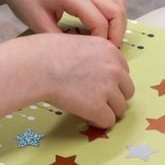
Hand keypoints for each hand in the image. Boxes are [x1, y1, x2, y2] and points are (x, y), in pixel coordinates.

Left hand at [0, 0, 128, 45]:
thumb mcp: (36, 23)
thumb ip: (59, 40)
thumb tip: (79, 56)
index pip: (100, 21)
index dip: (101, 42)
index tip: (92, 58)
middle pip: (117, 10)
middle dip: (117, 34)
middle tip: (104, 53)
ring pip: (117, 4)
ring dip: (116, 24)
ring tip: (101, 43)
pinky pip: (108, 2)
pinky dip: (109, 18)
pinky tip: (92, 32)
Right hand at [2, 33, 133, 128]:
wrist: (37, 65)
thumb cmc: (46, 52)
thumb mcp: (77, 43)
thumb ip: (92, 56)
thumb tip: (92, 71)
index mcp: (109, 50)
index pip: (123, 71)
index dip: (111, 80)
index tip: (98, 85)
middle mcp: (114, 68)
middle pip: (127, 91)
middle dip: (113, 96)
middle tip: (96, 100)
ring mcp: (108, 88)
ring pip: (120, 108)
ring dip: (106, 110)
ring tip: (88, 109)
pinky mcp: (99, 107)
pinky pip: (108, 121)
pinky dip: (97, 121)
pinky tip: (84, 116)